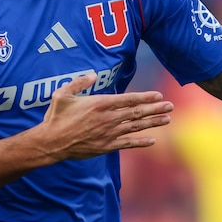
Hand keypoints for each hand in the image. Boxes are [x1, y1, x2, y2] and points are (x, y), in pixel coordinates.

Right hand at [35, 72, 173, 160]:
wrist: (51, 142)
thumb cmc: (56, 117)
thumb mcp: (63, 93)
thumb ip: (79, 82)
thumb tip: (93, 74)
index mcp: (100, 104)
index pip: (128, 99)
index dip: (145, 97)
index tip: (158, 95)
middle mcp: (108, 118)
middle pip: (137, 112)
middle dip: (155, 109)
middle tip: (170, 106)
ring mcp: (108, 133)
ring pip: (135, 127)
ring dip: (152, 123)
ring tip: (167, 119)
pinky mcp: (106, 146)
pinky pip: (127, 143)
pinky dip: (140, 142)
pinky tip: (153, 140)